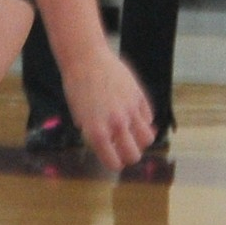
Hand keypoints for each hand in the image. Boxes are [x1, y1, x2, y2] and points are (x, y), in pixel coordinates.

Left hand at [62, 41, 157, 170]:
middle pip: (134, 154)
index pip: (114, 161)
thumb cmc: (77, 88)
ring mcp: (131, 110)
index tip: (113, 160)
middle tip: (124, 151)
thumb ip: (94, 132)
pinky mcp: (140, 97)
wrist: (86, 61)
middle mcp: (116, 124)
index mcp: (97, 132)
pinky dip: (143, 121)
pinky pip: (148, 118)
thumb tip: (107, 143)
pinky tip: (133, 116)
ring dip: (140, 140)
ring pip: (147, 138)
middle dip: (130, 156)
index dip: (114, 163)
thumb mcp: (79, 115)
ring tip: (132, 135)